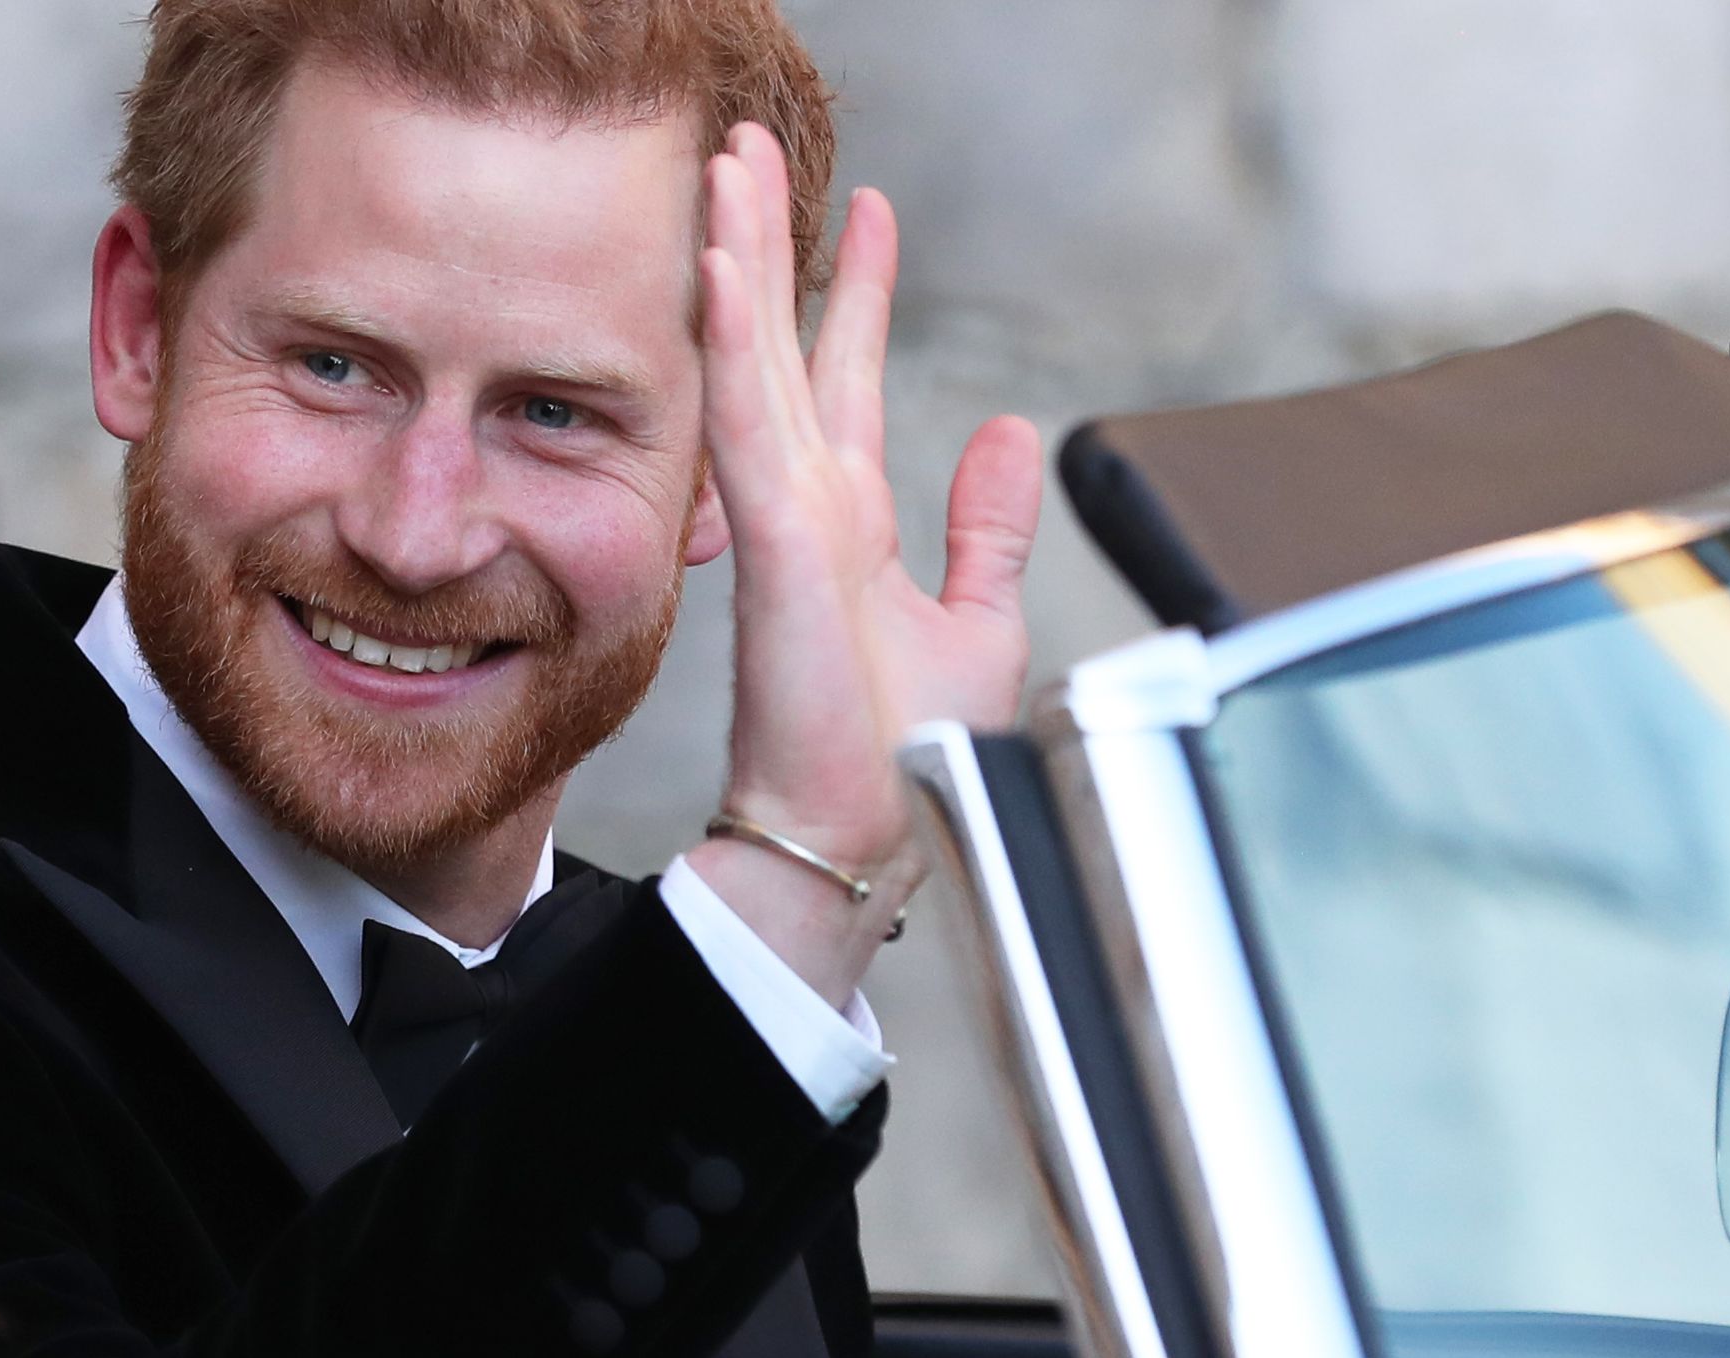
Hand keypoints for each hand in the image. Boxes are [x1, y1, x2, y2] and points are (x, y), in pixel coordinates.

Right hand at [694, 124, 1045, 997]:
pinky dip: (733, 343)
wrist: (866, 840)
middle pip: (781, 345)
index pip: (845, 377)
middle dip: (768, 243)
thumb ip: (987, 528)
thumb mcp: (977, 621)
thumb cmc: (907, 760)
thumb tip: (1009, 434)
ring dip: (737, 261)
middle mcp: (808, 509)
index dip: (855, 289)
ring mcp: (785, 523)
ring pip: (752, 361)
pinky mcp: (778, 548)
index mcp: (849, 522)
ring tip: (725, 168)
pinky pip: (747, 424)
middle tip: (749, 146)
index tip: (866, 209)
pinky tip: (719, 269)